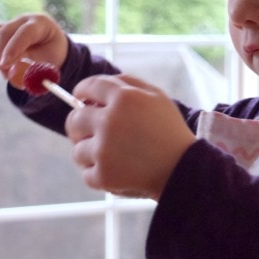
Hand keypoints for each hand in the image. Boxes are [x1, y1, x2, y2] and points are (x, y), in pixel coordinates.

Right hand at [0, 14, 68, 87]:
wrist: (50, 51)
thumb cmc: (51, 57)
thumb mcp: (48, 65)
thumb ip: (32, 69)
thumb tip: (13, 73)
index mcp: (42, 24)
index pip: (26, 31)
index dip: (14, 48)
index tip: (5, 65)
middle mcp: (24, 20)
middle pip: (4, 32)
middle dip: (1, 57)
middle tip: (7, 76)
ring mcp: (10, 22)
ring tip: (5, 70)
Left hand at [65, 74, 195, 199]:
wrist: (185, 171)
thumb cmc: (171, 132)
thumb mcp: (157, 97)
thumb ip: (128, 83)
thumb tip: (97, 86)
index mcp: (124, 98)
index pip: (89, 86)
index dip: (81, 92)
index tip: (80, 98)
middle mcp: (110, 121)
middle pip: (74, 119)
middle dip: (78, 125)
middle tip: (87, 131)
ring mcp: (104, 150)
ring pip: (78, 149)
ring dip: (90, 152)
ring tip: (111, 156)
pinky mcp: (103, 175)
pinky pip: (87, 173)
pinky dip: (98, 174)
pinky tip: (116, 171)